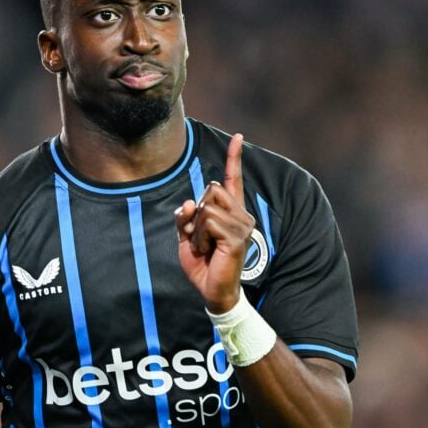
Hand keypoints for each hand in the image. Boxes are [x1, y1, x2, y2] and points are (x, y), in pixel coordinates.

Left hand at [175, 134, 254, 312]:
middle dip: (196, 212)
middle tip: (200, 238)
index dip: (234, 158)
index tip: (237, 137)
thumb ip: (186, 216)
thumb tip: (189, 203)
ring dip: (196, 229)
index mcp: (230, 212)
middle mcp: (241, 215)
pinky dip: (199, 238)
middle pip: (210, 189)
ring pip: (206, 207)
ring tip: (205, 247)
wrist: (212, 291)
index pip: (232, 180)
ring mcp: (241, 225)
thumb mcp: (187, 235)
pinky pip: (207, 223)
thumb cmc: (202, 263)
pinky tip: (208, 252)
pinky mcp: (237, 237)